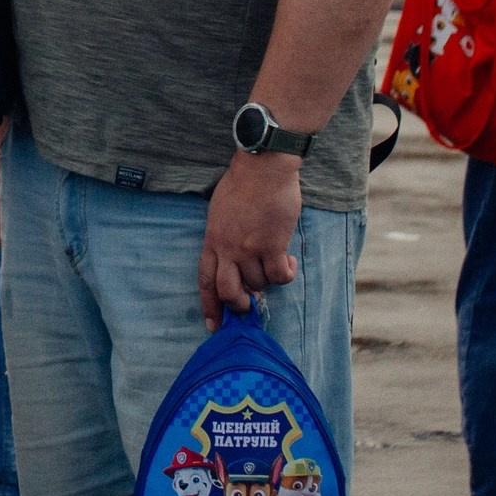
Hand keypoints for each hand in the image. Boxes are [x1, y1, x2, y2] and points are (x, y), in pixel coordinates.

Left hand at [198, 151, 301, 329]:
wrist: (262, 169)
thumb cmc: (242, 186)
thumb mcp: (219, 213)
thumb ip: (223, 238)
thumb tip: (231, 261)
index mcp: (212, 240)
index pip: (205, 280)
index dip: (209, 306)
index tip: (213, 326)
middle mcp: (227, 249)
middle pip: (228, 292)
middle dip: (239, 305)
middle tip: (251, 304)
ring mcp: (249, 249)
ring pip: (258, 285)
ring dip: (267, 281)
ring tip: (274, 264)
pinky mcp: (272, 245)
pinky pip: (280, 276)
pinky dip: (287, 274)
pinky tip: (290, 261)